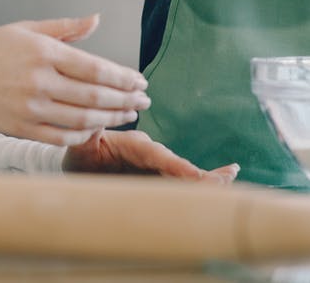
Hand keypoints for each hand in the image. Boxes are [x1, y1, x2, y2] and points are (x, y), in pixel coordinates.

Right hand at [0, 15, 150, 146]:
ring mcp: (31, 108)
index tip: (140, 81)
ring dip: (111, 119)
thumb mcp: (26, 28)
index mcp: (44, 53)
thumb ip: (65, 28)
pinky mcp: (21, 128)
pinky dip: (83, 135)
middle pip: (94, 96)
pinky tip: (96, 129)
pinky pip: (60, 137)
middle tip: (144, 101)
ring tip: (128, 115)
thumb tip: (97, 19)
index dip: (123, 78)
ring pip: (82, 119)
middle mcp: (40, 82)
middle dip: (125, 100)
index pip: (95, 68)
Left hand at [62, 130, 239, 183]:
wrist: (80, 165)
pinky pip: (181, 183)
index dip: (175, 165)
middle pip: (177, 166)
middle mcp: (150, 155)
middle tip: (224, 180)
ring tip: (229, 179)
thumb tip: (90, 125)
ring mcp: (156, 168)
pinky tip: (224, 182)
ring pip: (184, 175)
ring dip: (207, 180)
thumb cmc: (80, 156)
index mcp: (133, 145)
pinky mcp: (158, 180)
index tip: (193, 174)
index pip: (156, 155)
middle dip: (199, 175)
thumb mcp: (80, 148)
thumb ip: (87, 139)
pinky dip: (202, 184)